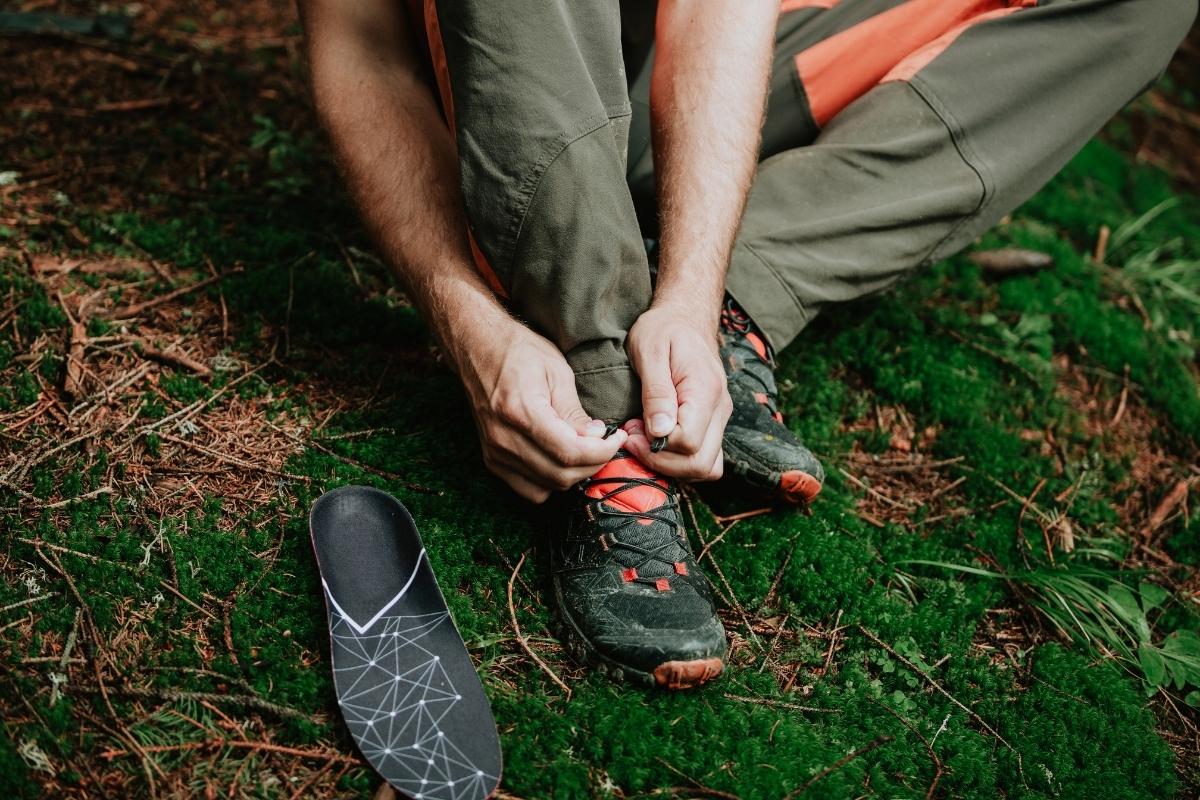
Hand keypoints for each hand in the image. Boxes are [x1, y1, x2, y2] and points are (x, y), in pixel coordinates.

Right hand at [455, 318, 625, 502]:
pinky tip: (562, 459)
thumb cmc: (518, 351)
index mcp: (519, 411)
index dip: (602, 451)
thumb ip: (574, 411)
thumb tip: (596, 438)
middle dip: (593, 463)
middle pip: (560, 475)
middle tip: (606, 442)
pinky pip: (529, 489)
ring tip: (587, 449)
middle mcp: (503, 438)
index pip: (570, 453)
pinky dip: (551, 481)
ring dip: (575, 473)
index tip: (616, 438)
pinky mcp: (492, 460)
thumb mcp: (556, 372)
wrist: (477, 349)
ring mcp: (494, 452)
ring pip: (547, 486)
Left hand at [625, 301, 730, 480]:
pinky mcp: (714, 422)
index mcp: (705, 391)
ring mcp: (720, 418)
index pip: (689, 443)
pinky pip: (706, 458)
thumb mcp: (649, 351)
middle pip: (700, 463)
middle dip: (661, 462)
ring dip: (672, 466)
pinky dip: (682, 461)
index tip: (630, 430)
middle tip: (633, 439)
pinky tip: (658, 442)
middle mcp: (720, 409)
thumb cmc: (663, 329)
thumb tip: (660, 432)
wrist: (685, 317)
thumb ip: (656, 393)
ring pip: (707, 467)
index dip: (655, 447)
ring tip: (645, 441)